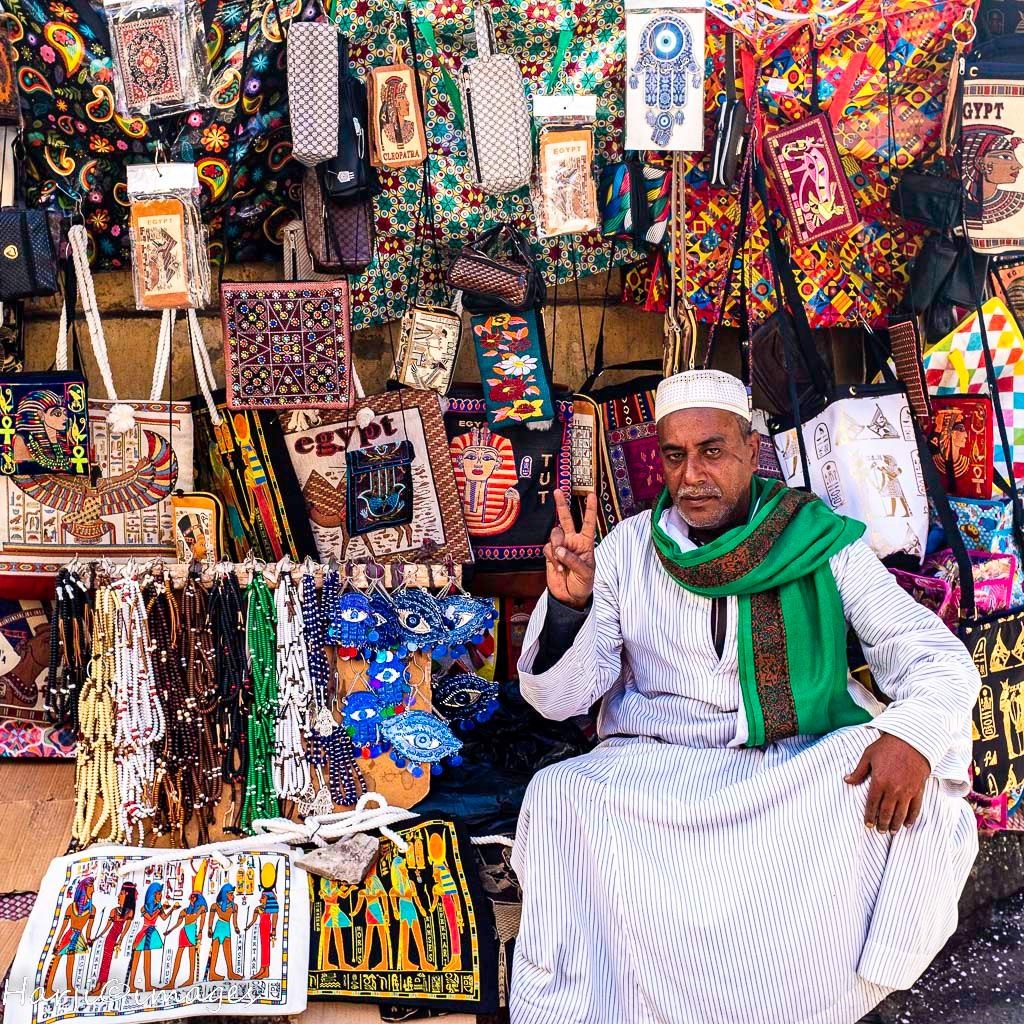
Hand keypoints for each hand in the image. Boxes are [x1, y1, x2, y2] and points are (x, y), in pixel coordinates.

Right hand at [544, 491, 596, 609]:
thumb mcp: (585, 573)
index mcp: (586, 543)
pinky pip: (547, 548)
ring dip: (557, 545)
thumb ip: (573, 560)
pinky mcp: (550, 555)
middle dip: (561, 505)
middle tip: (558, 491)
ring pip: (554, 534)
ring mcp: (560, 547)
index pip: (588, 523)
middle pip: (566, 519)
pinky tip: (558, 568)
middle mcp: (572, 541)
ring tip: (561, 561)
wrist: (570, 597)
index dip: (590, 509)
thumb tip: (559, 549)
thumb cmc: (583, 584)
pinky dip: (552, 557)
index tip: (592, 494)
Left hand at [845, 733, 929, 832]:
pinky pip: (915, 808)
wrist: (912, 741)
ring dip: (895, 824)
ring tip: (891, 831)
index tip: (867, 824)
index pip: (872, 803)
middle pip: (886, 812)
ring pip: (901, 813)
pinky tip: (907, 824)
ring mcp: (907, 791)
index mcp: (879, 781)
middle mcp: (893, 789)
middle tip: (879, 831)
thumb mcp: (868, 755)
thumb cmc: (887, 747)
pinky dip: (911, 818)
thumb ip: (858, 771)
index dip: (869, 816)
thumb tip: (847, 780)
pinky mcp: (918, 790)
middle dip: (882, 824)